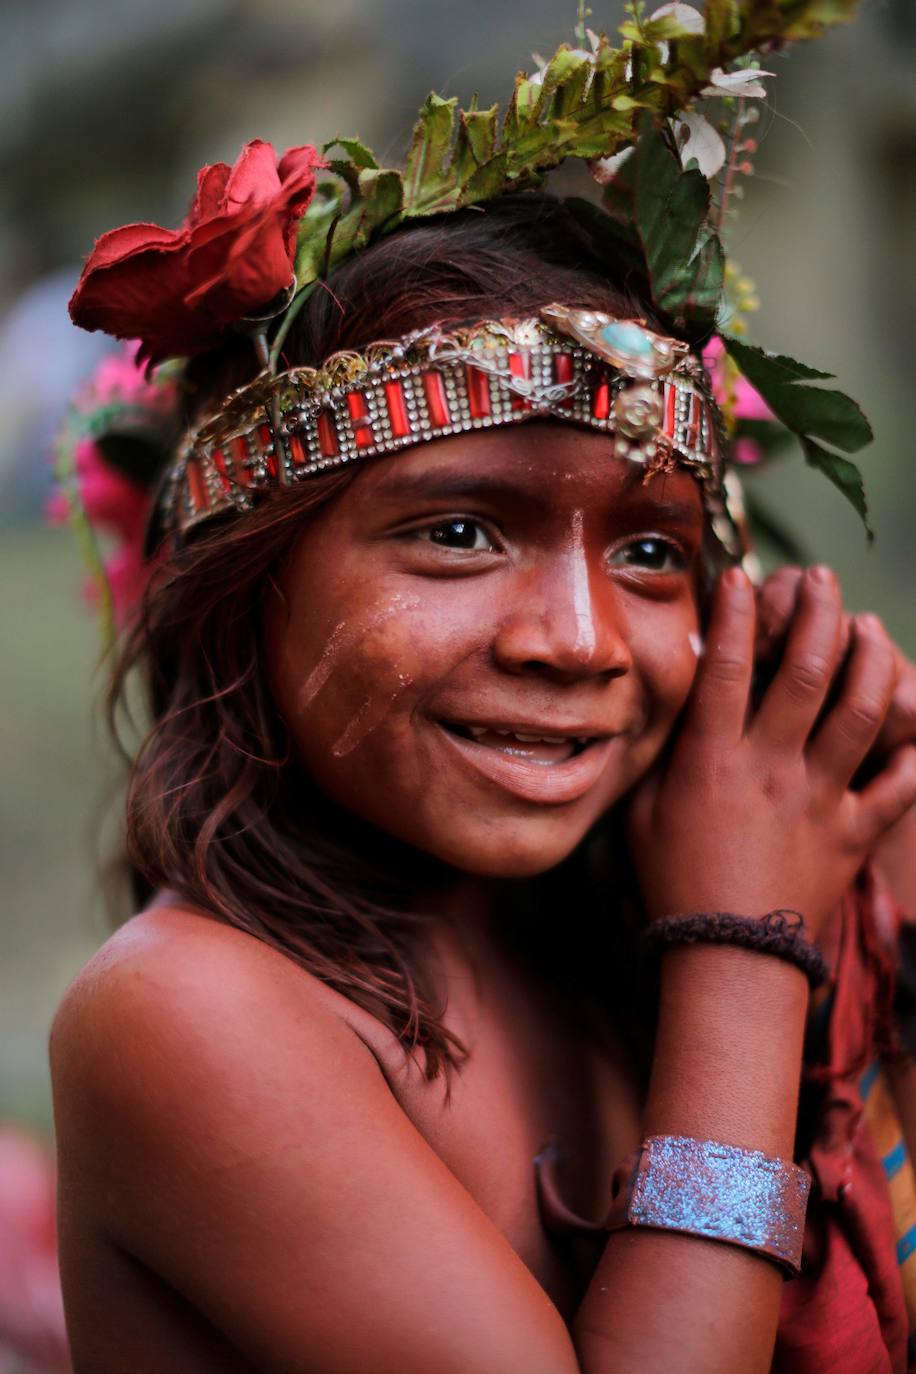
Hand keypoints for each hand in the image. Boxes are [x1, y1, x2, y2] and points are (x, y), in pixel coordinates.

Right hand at [627, 565, 915, 936]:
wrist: (729, 958)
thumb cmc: (674, 883)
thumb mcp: (643, 814)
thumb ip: (659, 756)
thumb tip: (669, 706)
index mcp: (713, 760)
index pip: (725, 668)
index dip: (733, 614)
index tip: (742, 576)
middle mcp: (772, 768)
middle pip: (806, 671)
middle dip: (818, 613)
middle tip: (821, 578)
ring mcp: (821, 798)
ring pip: (862, 711)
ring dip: (870, 660)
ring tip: (867, 627)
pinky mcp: (855, 832)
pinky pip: (901, 784)